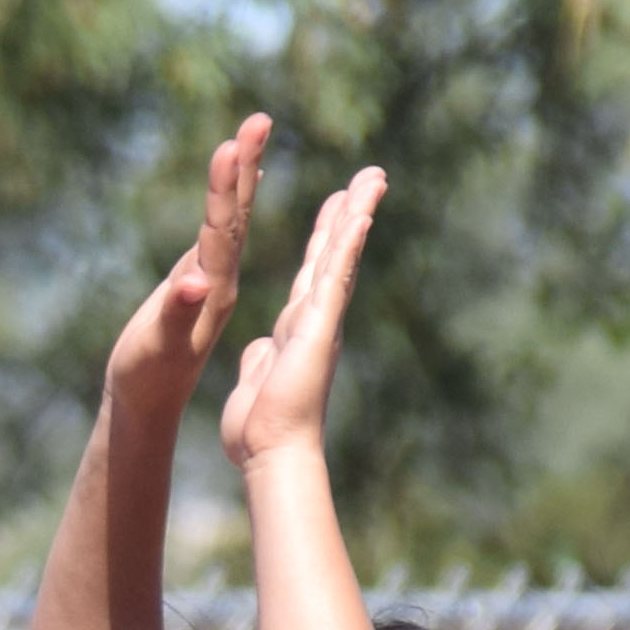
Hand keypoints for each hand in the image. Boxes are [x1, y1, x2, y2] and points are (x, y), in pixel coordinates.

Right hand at [106, 116, 272, 422]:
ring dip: (241, 176)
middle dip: (245, 166)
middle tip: (259, 119)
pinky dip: (229, 203)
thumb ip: (174, 313)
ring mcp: (211, 280)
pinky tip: (238, 187)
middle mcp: (220, 280)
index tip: (234, 144)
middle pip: (236, 214)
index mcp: (216, 290)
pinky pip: (222, 233)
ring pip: (231, 220)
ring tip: (251, 134)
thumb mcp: (157, 347)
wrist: (148, 404)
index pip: (225, 228)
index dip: (228, 186)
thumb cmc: (147, 378)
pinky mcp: (199, 283)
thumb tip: (192, 282)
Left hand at [218, 165, 385, 480]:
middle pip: (336, 255)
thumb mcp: (255, 380)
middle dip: (351, 214)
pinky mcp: (318, 327)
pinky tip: (361, 213)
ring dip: (358, 214)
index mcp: (297, 329)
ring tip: (373, 177)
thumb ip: (260, 359)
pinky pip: (335, 276)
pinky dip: (347, 243)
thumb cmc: (260, 429)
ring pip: (341, 256)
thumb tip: (259, 351)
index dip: (326, 239)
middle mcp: (315, 319)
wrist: (270, 452)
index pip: (314, 273)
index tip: (338, 206)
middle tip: (369, 177)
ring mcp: (321, 320)